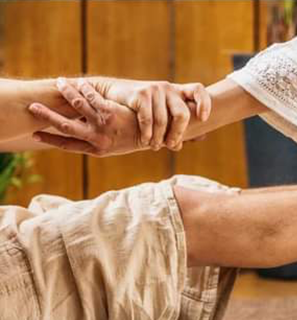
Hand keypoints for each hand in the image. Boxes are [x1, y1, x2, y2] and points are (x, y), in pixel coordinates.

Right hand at [28, 79, 145, 156]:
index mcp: (95, 150)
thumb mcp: (114, 147)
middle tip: (33, 107)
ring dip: (66, 93)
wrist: (153, 138)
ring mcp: (103, 126)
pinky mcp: (111, 113)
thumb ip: (96, 142)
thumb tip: (80, 135)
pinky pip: (92, 98)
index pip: (66, 145)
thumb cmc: (133, 141)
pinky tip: (78, 81)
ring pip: (78, 107)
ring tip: (58, 84)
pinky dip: (84, 88)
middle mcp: (96, 140)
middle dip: (48, 116)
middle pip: (65, 127)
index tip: (34, 134)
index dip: (49, 140)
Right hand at [89, 77, 210, 150]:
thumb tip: (194, 141)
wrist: (111, 95)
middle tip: (172, 145)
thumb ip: (176, 126)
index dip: (204, 103)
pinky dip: (147, 133)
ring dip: (159, 138)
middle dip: (178, 133)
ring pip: (163, 121)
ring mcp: (154, 89)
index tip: (203, 118)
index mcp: (177, 92)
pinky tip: (145, 141)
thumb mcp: (160, 114)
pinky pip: (148, 119)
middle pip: (182, 113)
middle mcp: (168, 88)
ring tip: (154, 147)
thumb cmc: (140, 109)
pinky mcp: (140, 94)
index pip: (198, 90)